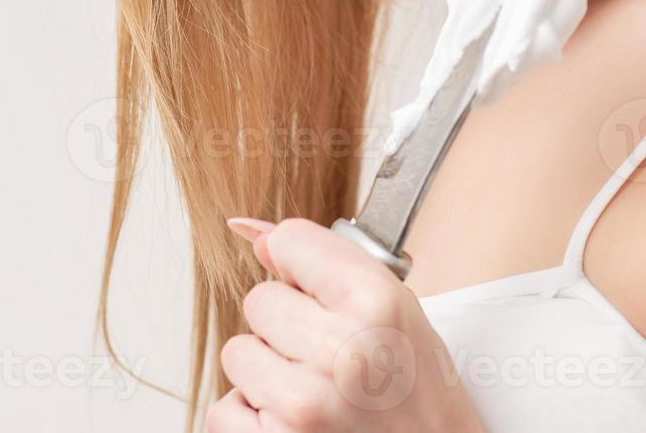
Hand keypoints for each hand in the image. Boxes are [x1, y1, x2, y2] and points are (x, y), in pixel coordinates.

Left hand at [208, 217, 482, 432]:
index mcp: (376, 303)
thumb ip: (329, 262)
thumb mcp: (399, 312)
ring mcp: (304, 405)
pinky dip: (252, 418)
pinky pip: (224, 409)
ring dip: (266, 373)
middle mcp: (341, 351)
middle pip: (259, 300)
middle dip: (286, 326)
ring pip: (237, 353)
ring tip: (317, 392)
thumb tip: (250, 231)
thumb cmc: (421, 396)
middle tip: (330, 357)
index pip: (289, 241)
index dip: (302, 267)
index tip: (322, 292)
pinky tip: (296, 424)